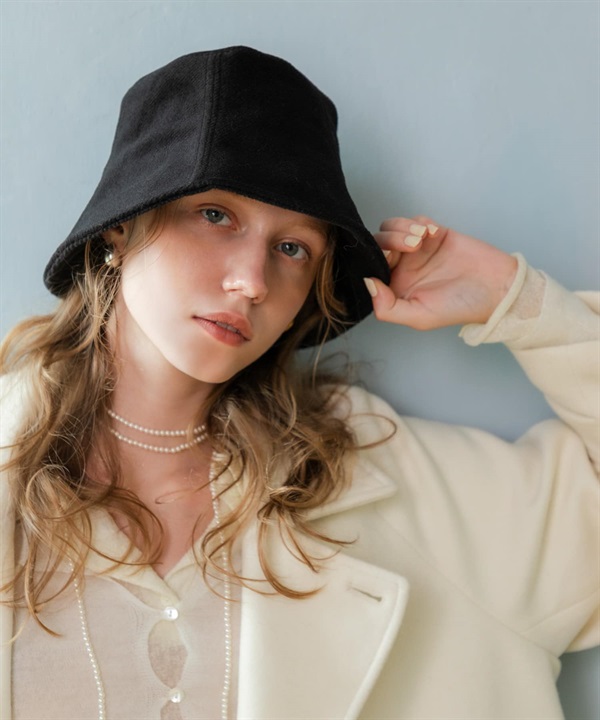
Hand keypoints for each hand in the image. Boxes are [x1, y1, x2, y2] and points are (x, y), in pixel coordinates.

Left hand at [364, 216, 518, 329]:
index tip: (389, 259)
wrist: (497, 289)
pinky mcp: (435, 234)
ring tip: (421, 238)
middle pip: (379, 243)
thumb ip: (387, 307)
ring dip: (402, 228)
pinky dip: (420, 222)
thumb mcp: (419, 316)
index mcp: (394, 288)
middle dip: (389, 239)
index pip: (370, 267)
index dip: (373, 258)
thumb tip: (367, 283)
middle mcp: (402, 268)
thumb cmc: (459, 307)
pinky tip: (433, 232)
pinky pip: (416, 220)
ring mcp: (418, 250)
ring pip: (393, 228)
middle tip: (412, 246)